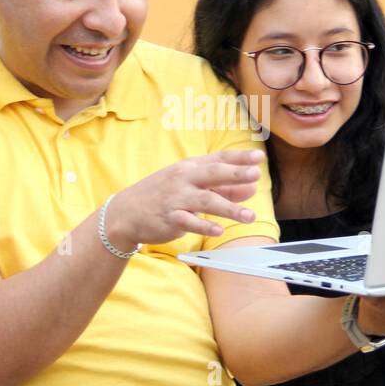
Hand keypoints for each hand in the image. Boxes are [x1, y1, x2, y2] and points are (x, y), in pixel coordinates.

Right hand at [105, 149, 264, 247]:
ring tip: (249, 216)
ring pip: (206, 200)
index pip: (218, 159)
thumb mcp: (190, 186)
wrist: (126, 213)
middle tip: (256, 175)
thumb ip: (222, 187)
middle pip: (213, 174)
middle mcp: (183, 179)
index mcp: (189, 167)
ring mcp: (176, 198)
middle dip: (235, 174)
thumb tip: (251, 187)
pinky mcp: (170, 218)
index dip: (239, 157)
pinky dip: (205, 225)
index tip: (258, 156)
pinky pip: (190, 221)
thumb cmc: (162, 196)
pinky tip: (219, 230)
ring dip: (229, 208)